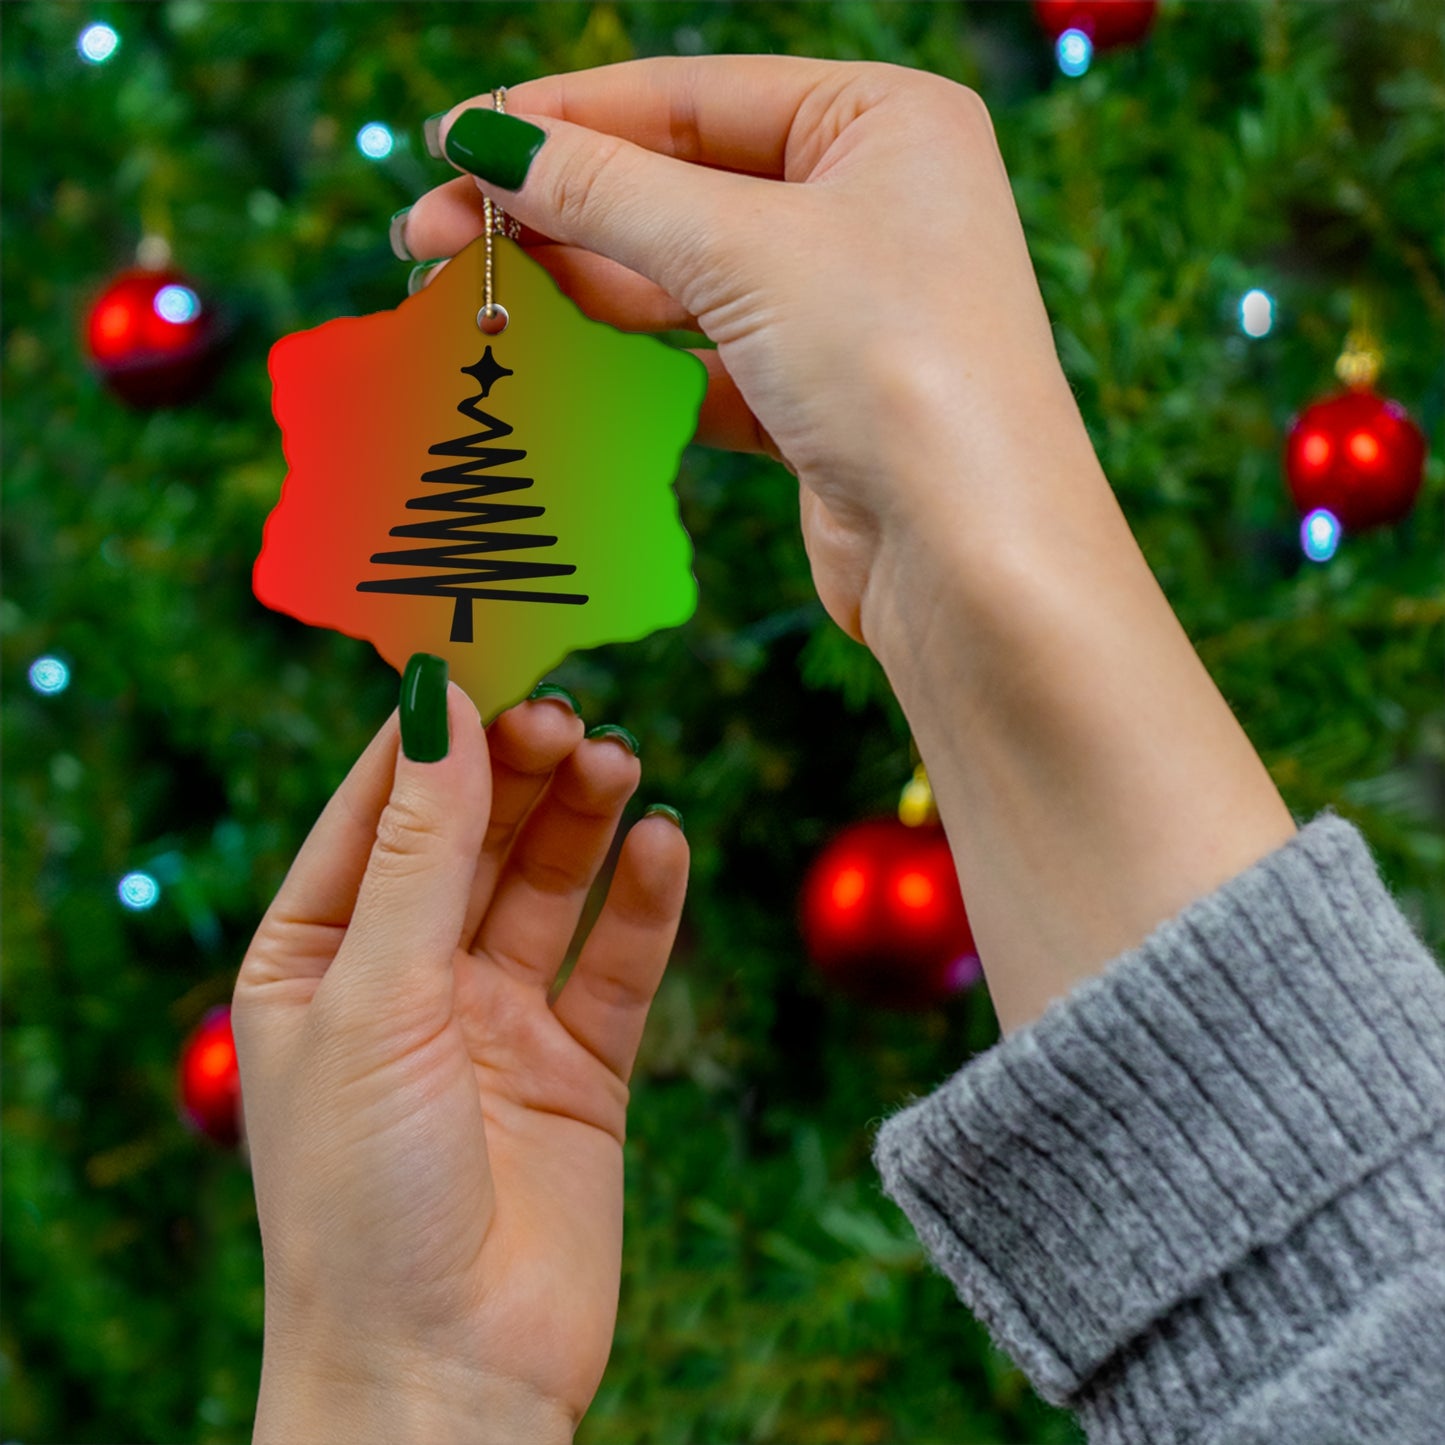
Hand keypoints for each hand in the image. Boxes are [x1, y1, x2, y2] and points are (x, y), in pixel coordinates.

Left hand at [232, 670, 686, 1441]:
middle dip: (518, 770)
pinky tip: (663, 844)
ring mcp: (497, 1021)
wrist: (446, 1378)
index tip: (485, 652)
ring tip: (620, 761)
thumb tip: (439, 704)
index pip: (377, 810)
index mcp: (319, 958)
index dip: (431, 732)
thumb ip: (420, 851)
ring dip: (583, 820)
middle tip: (571, 713)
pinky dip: (643, 902)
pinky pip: (617, 962)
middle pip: (473, 836)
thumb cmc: (364, 1198)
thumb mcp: (376, 1000)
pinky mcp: (580, 1067)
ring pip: (548, 886)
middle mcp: (408, 979)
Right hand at [403, 60, 1294, 1034]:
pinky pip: (702, 359)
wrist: (973, 560)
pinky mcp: (817, 398)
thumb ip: (606, 191)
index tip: (451, 144)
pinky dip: (630, 362)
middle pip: (678, 185)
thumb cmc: (897, 368)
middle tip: (430, 237)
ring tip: (471, 295)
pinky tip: (552, 360)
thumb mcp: (743, 251)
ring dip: (579, 285)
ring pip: (683, 277)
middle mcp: (871, 203)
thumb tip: (486, 140)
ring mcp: (845, 306)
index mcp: (883, 121)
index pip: (689, 96)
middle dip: (554, 209)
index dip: (562, 118)